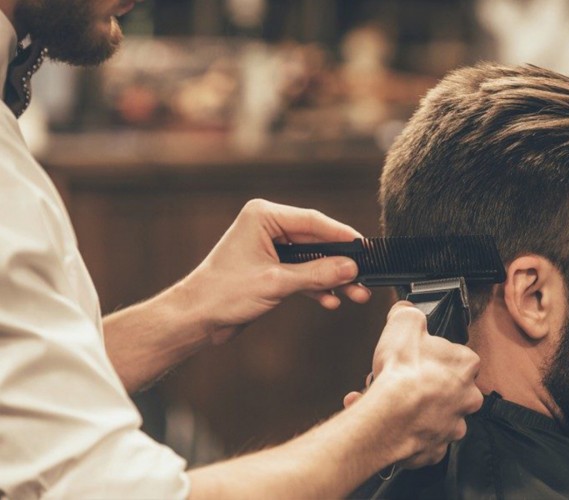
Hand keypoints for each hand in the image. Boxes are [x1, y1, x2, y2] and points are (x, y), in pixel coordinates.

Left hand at [178, 199, 370, 343]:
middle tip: (364, 278)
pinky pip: (302, 274)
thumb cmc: (223, 293)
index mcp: (264, 216)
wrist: (196, 318)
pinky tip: (332, 300)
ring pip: (312, 260)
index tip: (365, 249)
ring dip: (333, 278)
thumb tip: (351, 267)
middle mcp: (268, 227)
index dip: (342, 236)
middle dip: (340, 263)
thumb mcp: (276, 283)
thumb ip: (317, 273)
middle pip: (316, 242)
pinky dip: (316, 287)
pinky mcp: (271, 269)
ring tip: (356, 294)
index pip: (313, 221)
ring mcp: (270, 248)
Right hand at [344, 302, 482, 467]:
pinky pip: (425, 439)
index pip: (460, 355)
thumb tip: (407, 309)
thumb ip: (409, 312)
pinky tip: (393, 422)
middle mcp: (467, 396)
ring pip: (437, 414)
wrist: (389, 417)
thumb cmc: (402, 375)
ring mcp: (453, 424)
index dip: (435, 354)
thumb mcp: (403, 323)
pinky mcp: (437, 448)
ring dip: (417, 409)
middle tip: (403, 380)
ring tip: (391, 402)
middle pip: (450, 386)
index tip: (420, 356)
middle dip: (427, 384)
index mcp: (466, 365)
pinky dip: (410, 432)